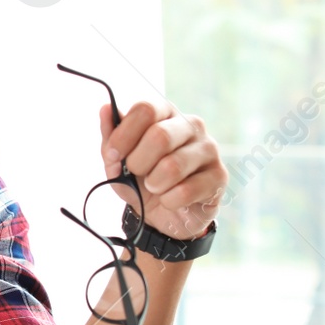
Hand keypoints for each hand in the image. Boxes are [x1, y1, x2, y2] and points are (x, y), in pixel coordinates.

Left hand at [102, 98, 225, 241]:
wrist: (161, 215)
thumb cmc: (140, 181)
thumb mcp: (118, 162)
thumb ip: (111, 138)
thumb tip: (105, 108)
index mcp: (166, 114)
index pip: (146, 109)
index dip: (124, 134)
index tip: (113, 155)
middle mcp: (191, 125)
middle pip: (160, 135)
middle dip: (138, 162)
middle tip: (136, 174)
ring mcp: (209, 149)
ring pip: (173, 165)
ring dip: (154, 184)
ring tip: (154, 188)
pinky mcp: (219, 176)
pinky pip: (186, 190)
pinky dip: (169, 201)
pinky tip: (170, 200)